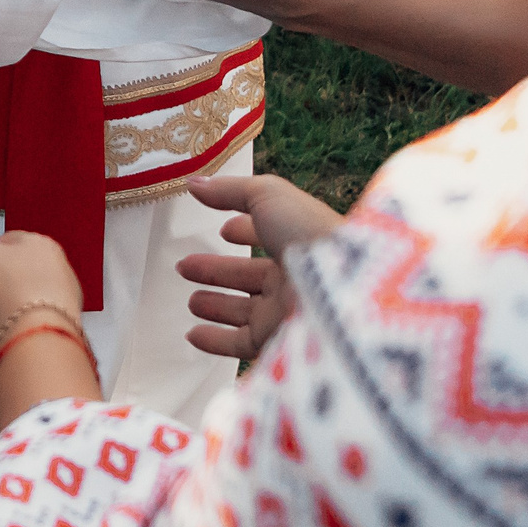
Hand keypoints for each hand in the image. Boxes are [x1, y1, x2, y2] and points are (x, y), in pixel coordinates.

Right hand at [177, 175, 343, 360]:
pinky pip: (241, 343)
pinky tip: (193, 335)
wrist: (339, 290)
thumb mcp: (268, 196)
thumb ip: (229, 190)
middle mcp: (293, 278)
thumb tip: (193, 183)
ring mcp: (286, 312)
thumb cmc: (308, 234)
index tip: (224, 231)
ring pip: (244, 310)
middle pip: (249, 275)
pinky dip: (216, 341)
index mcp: (297, 241)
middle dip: (219, 270)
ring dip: (217, 305)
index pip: (267, 235)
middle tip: (188, 266)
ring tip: (191, 301)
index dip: (244, 231)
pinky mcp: (277, 341)